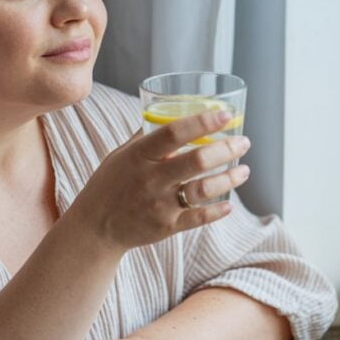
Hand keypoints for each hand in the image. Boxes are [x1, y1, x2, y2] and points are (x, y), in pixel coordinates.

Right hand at [66, 109, 250, 250]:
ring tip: (244, 171)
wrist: (95, 227)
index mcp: (139, 155)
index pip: (173, 132)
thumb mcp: (122, 155)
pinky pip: (198, 217)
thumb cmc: (111, 184)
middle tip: (243, 142)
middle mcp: (150, 179)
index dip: (202, 122)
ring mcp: (159, 205)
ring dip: (229, 179)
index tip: (225, 115)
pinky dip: (217, 210)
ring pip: (203, 190)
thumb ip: (147, 137)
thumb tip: (171, 112)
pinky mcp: (166, 227)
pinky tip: (228, 204)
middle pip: (196, 161)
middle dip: (226, 149)